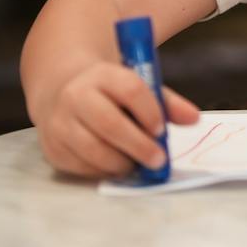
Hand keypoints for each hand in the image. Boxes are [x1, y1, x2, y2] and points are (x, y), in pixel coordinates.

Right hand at [33, 61, 199, 178]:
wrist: (62, 91)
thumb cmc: (110, 92)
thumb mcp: (136, 86)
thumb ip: (166, 103)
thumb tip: (194, 119)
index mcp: (102, 75)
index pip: (130, 90)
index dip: (149, 112)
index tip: (161, 130)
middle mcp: (76, 96)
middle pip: (109, 123)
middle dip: (138, 146)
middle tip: (158, 160)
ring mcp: (59, 122)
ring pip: (93, 149)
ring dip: (121, 162)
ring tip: (136, 164)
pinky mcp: (52, 147)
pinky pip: (81, 166)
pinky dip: (102, 171)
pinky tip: (116, 166)